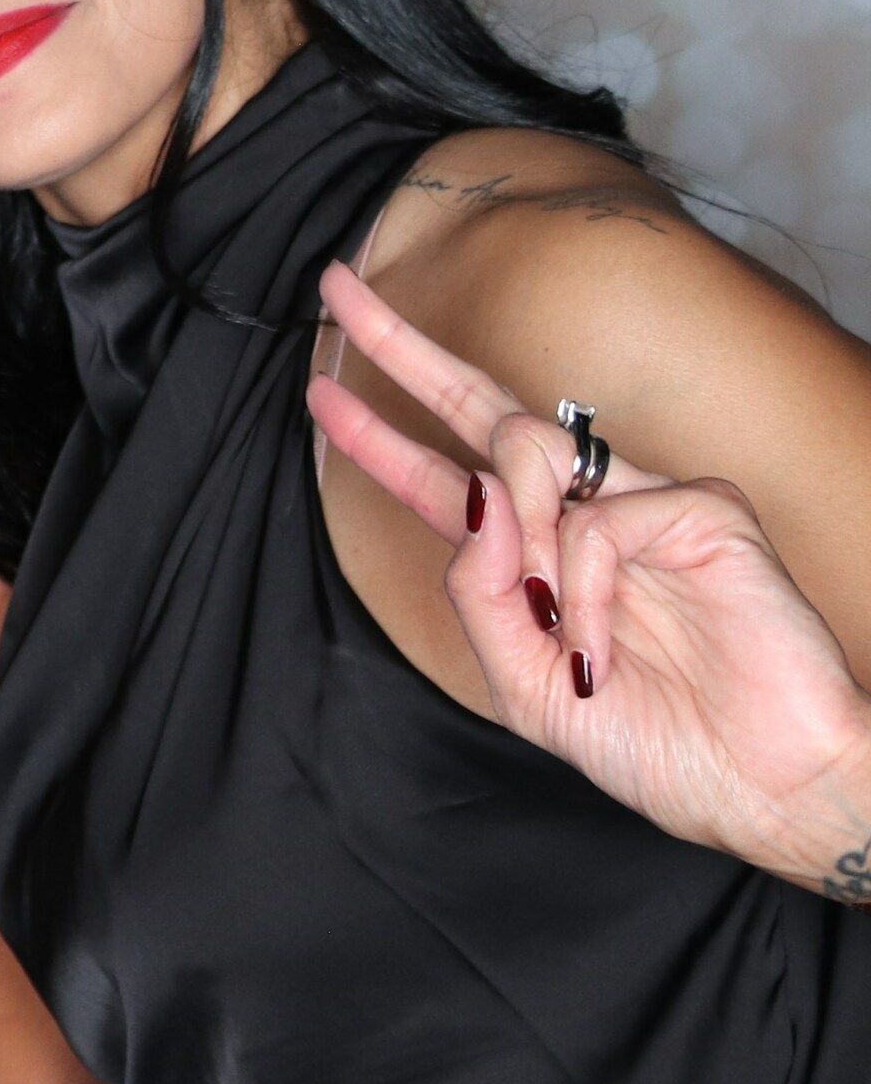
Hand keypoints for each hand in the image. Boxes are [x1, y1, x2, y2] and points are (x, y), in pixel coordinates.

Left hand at [310, 261, 870, 900]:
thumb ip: (480, 595)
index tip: (319, 393)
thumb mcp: (526, 684)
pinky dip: (585, 592)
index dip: (380, 437)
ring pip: (530, 449)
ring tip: (551, 624)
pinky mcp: (704, 509)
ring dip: (515, 538)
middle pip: (482, 410)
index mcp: (534, 560)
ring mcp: (644, 503)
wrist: (764, 792)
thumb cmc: (657, 743)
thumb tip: (468, 492)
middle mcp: (582, 515)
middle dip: (404, 350)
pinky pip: (600, 522)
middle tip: (336, 291)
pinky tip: (603, 646)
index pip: (445, 479)